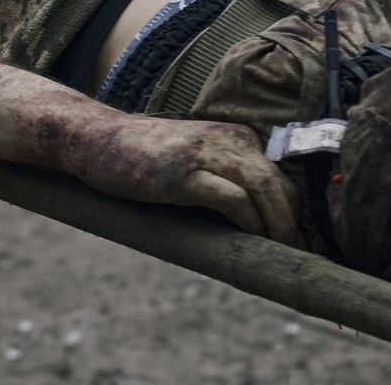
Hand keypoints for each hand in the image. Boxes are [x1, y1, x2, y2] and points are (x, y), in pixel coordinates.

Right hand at [68, 116, 299, 244]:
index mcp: (233, 135)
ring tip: (279, 252)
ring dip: (278, 225)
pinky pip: (235, 199)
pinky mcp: (186, 174)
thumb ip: (224, 176)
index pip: (278, 175)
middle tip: (292, 255)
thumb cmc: (144, 156)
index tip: (289, 239)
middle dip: (290, 222)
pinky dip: (250, 222)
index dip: (290, 210)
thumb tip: (255, 220)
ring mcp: (205, 153)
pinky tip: (250, 240)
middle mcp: (226, 138)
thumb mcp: (193, 158)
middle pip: (278, 183)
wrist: (98, 139)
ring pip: (264, 188)